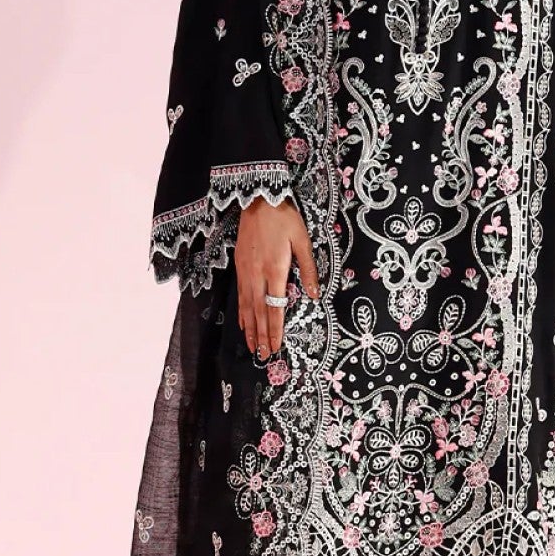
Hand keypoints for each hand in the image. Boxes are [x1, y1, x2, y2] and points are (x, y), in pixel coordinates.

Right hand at [235, 197, 319, 357]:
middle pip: (259, 312)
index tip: (277, 346)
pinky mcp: (239, 266)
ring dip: (250, 329)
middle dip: (262, 335)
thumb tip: (314, 295)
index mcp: (275, 270)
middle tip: (264, 356)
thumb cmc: (284, 219)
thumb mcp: (302, 241)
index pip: (275, 307)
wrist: (258, 200)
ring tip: (253, 347)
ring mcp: (245, 272)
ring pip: (246, 306)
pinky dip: (241, 312)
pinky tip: (242, 323)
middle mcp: (257, 275)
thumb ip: (309, 269)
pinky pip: (239, 296)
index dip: (275, 329)